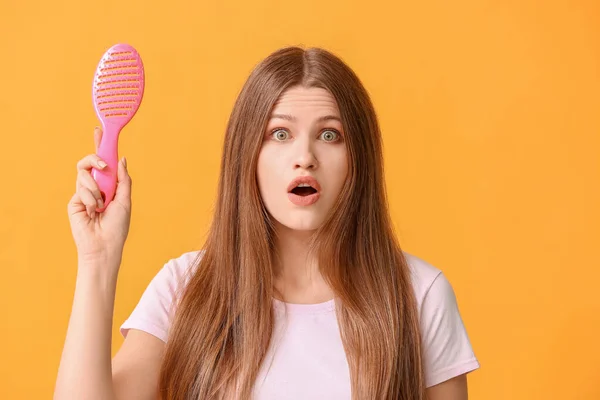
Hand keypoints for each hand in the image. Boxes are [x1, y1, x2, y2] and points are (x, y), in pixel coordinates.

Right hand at [67, 127, 131, 265]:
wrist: (104, 245)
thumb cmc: (118, 226)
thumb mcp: (125, 200)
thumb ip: (123, 179)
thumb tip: (121, 158)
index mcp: (109, 185)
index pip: (103, 163)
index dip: (101, 147)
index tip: (99, 131)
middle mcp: (95, 187)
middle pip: (89, 162)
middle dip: (95, 159)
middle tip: (103, 166)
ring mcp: (83, 193)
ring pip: (84, 174)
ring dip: (95, 188)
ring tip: (101, 204)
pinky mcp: (74, 201)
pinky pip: (81, 188)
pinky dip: (90, 198)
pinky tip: (94, 211)